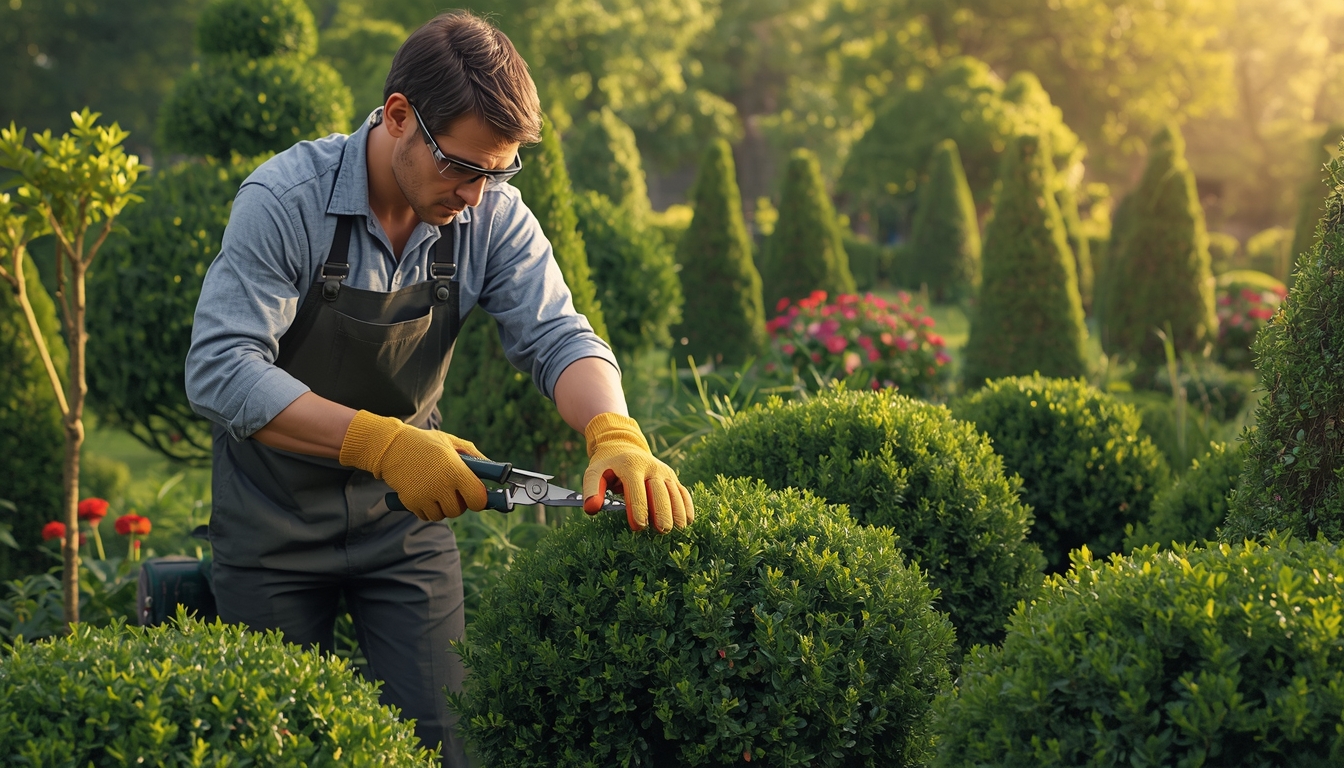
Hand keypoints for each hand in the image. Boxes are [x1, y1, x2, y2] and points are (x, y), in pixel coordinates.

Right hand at [339, 410, 488, 520]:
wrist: (391, 447)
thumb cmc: (425, 443)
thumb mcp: (452, 442)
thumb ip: (474, 457)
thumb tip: (494, 470)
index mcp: (455, 470)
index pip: (478, 499)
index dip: (479, 499)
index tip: (476, 494)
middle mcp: (441, 486)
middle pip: (459, 510)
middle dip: (458, 502)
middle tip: (451, 488)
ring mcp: (425, 496)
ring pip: (442, 515)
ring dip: (442, 507)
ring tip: (435, 488)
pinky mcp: (411, 503)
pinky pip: (427, 516)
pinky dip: (428, 509)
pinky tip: (424, 493)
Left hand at [582, 413, 693, 532]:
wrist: (623, 445)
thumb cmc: (607, 465)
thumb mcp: (594, 472)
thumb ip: (591, 490)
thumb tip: (592, 509)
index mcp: (631, 466)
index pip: (636, 490)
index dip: (638, 509)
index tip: (639, 527)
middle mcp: (651, 467)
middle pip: (659, 492)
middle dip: (662, 511)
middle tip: (663, 530)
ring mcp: (664, 472)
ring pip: (674, 492)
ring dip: (677, 510)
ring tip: (678, 528)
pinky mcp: (672, 477)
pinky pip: (682, 491)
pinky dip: (687, 505)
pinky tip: (688, 521)